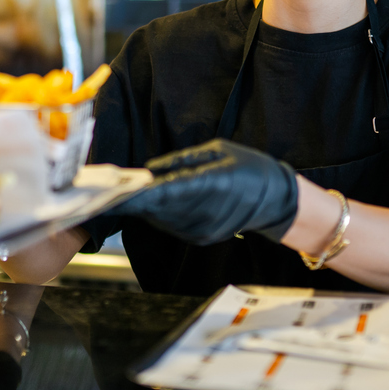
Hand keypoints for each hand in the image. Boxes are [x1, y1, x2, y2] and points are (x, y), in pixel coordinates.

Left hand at [116, 139, 297, 244]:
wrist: (277, 199)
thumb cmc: (248, 166)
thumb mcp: (219, 151)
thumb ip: (183, 160)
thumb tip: (150, 169)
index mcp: (212, 183)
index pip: (168, 190)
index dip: (141, 192)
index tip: (119, 191)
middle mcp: (207, 211)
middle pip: (161, 208)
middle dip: (136, 201)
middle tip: (111, 194)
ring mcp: (205, 229)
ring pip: (163, 219)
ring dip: (145, 209)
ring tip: (125, 197)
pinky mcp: (203, 238)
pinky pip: (173, 226)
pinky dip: (159, 216)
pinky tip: (150, 205)